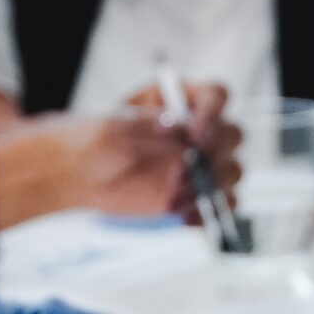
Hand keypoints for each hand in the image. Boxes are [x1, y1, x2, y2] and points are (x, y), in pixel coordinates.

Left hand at [0, 85, 240, 229]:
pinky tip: (186, 218)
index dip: (212, 113)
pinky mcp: (194, 194)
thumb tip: (175, 129)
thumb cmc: (96, 140)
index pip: (216, 96)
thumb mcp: (115, 126)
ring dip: (214, 184)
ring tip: (181, 195)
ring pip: (232, 171)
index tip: (194, 134)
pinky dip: (209, 214)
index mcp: (180, 100)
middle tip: (192, 167)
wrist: (81, 174)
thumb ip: (146, 126)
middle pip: (232, 134)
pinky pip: (219, 205)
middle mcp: (197, 129)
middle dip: (217, 151)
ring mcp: (199, 163)